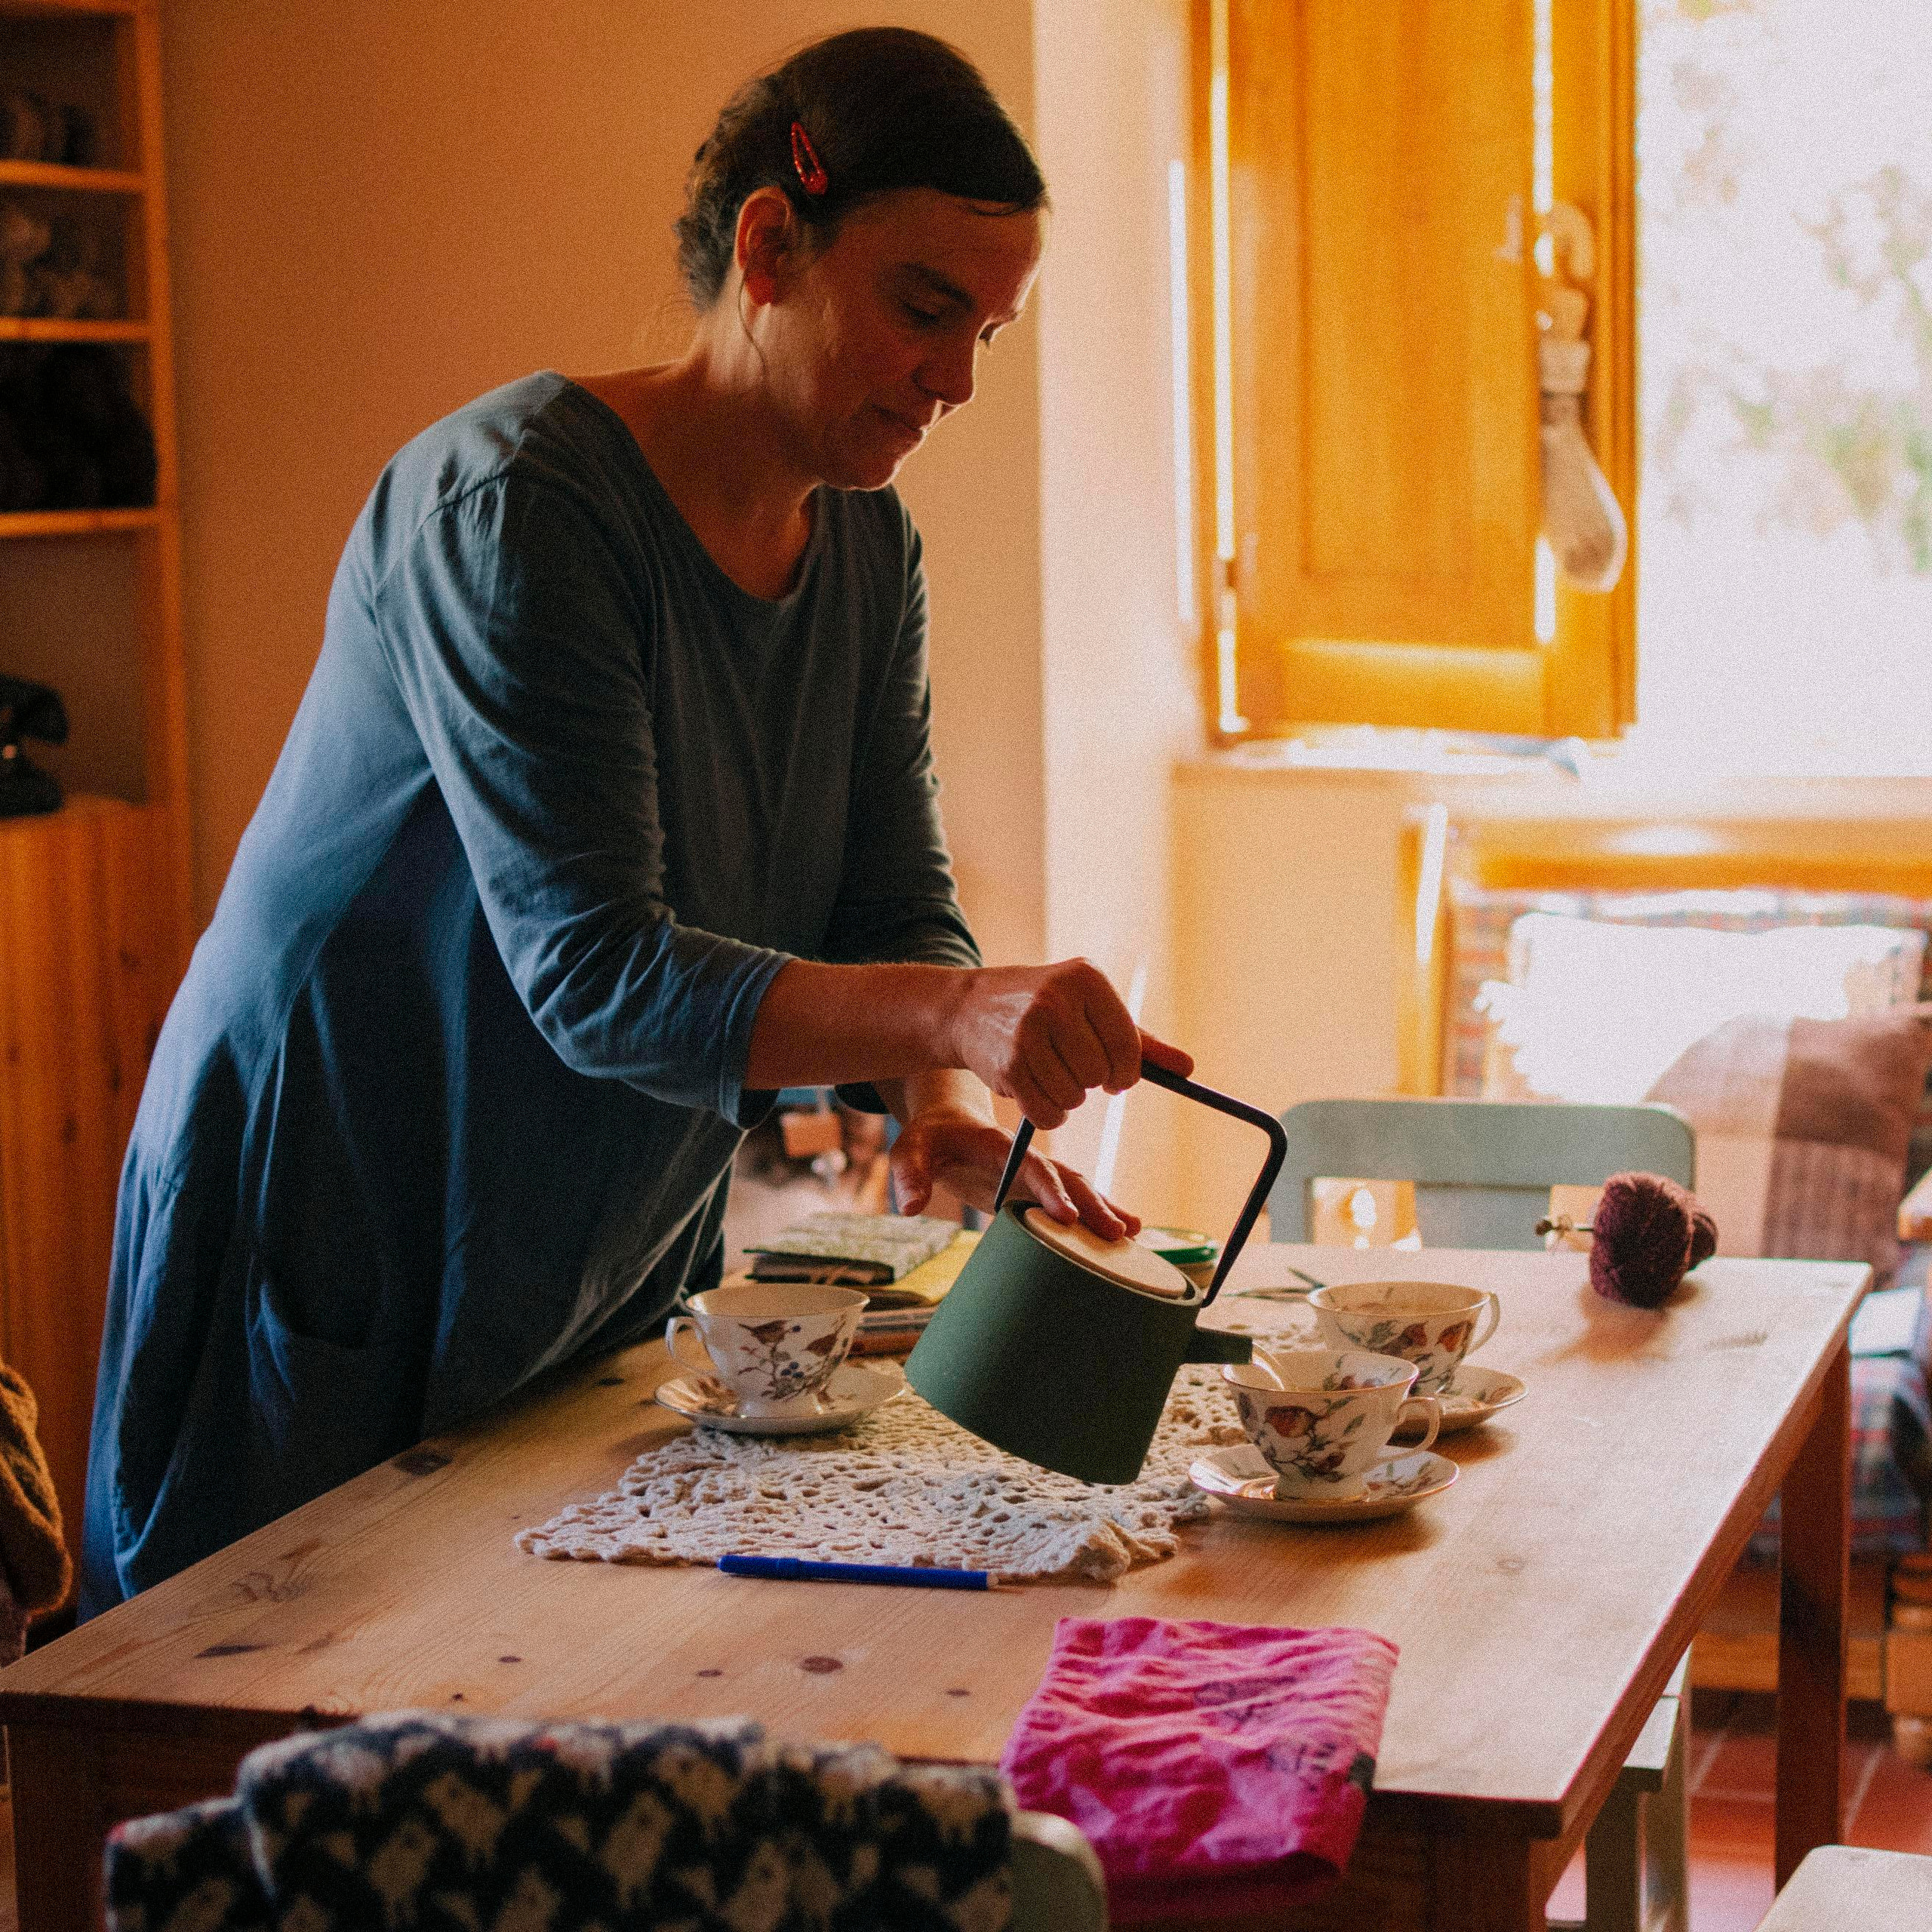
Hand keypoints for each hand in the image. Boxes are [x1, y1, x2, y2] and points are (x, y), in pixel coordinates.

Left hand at [889, 1107, 1139, 1239]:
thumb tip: (911, 1207)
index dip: (1049, 1188)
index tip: (1066, 1215)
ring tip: (1132, 1233)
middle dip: (1091, 1204)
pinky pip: (1071, 1200)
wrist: (948, 1124)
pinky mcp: (1036, 1190)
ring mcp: (1034, 1174)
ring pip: (1076, 1189)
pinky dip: (1096, 1215)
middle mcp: (1025, 1158)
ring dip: (1103, 1209)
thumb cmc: (929, 1137)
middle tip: (1115, 1233)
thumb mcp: (911, 1148)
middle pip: (1065, 1177)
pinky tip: (1122, 1234)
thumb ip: (910, 1173)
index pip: (1030, 1165)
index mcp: (999, 1145)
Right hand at [942, 959, 1192, 1128]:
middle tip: (1073, 1067)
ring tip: (1050, 1073)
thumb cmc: (1046, 1010)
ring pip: (1075, 1097)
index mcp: (1087, 978)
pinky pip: (1048, 1113)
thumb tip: (1188, 1069)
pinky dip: (1048, 1112)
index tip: (1114, 1074)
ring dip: (1068, 1097)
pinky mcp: (1008, 1063)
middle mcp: (1056, 999)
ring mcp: (1028, 1031)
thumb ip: (1141, 1041)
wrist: (971, 1007)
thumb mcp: (1093, 1010)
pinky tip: (1035, 1088)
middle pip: (1100, 1074)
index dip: (1126, 1072)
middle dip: (1092, 1082)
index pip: (1128, 1046)